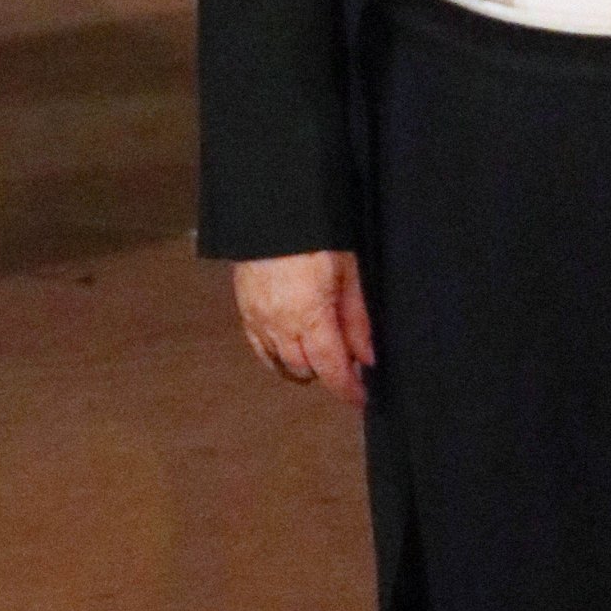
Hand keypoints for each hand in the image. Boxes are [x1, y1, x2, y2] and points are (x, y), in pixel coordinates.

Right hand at [231, 250, 375, 407]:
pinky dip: (276, 357)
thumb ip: (357, 318)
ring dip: (303, 367)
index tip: (360, 399)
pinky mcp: (245, 311)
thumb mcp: (348, 272)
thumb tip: (366, 357)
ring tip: (322, 356)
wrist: (273, 211)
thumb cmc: (316, 235)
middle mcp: (280, 326)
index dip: (347, 390)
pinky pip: (259, 348)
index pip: (331, 368)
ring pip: (281, 364)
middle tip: (347, 365)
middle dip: (328, 373)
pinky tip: (290, 351)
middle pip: (305, 369)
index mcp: (310, 316)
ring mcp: (258, 320)